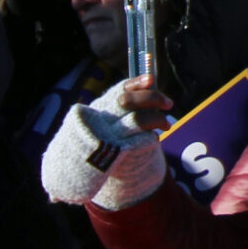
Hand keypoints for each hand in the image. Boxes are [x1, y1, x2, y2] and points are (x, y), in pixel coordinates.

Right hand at [41, 79, 169, 210]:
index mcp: (100, 108)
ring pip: (138, 120)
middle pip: (128, 101)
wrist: (78, 169)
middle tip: (169, 103)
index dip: (135, 83)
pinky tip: (153, 137)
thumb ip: (127, 101)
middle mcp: (103, 119)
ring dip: (158, 119)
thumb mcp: (107, 117)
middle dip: (152, 97)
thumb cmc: (102, 135)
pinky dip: (151, 137)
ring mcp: (109, 136)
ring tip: (166, 124)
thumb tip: (151, 79)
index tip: (150, 79)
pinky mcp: (117, 152)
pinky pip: (141, 140)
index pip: (118, 90)